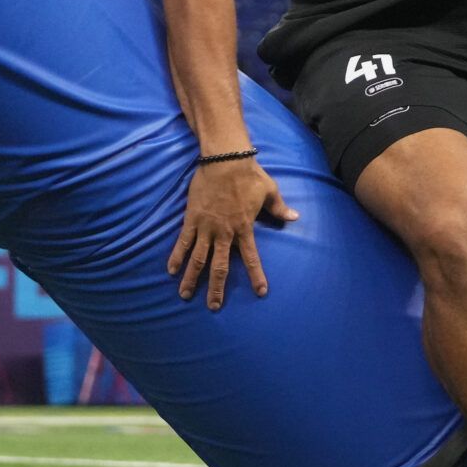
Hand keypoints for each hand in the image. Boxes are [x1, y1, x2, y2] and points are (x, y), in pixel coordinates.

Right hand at [168, 159, 297, 309]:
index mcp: (244, 228)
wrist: (225, 160)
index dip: (256, 276)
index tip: (260, 293)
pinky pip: (183, 241)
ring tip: (186, 295)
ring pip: (198, 259)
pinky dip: (176, 256)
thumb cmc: (249, 175)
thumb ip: (279, 208)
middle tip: (214, 307)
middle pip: (220, 266)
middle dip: (217, 288)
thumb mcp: (269, 191)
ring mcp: (206, 227)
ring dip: (192, 278)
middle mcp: (224, 233)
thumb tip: (295, 217)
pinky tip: (171, 270)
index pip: (252, 258)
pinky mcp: (192, 219)